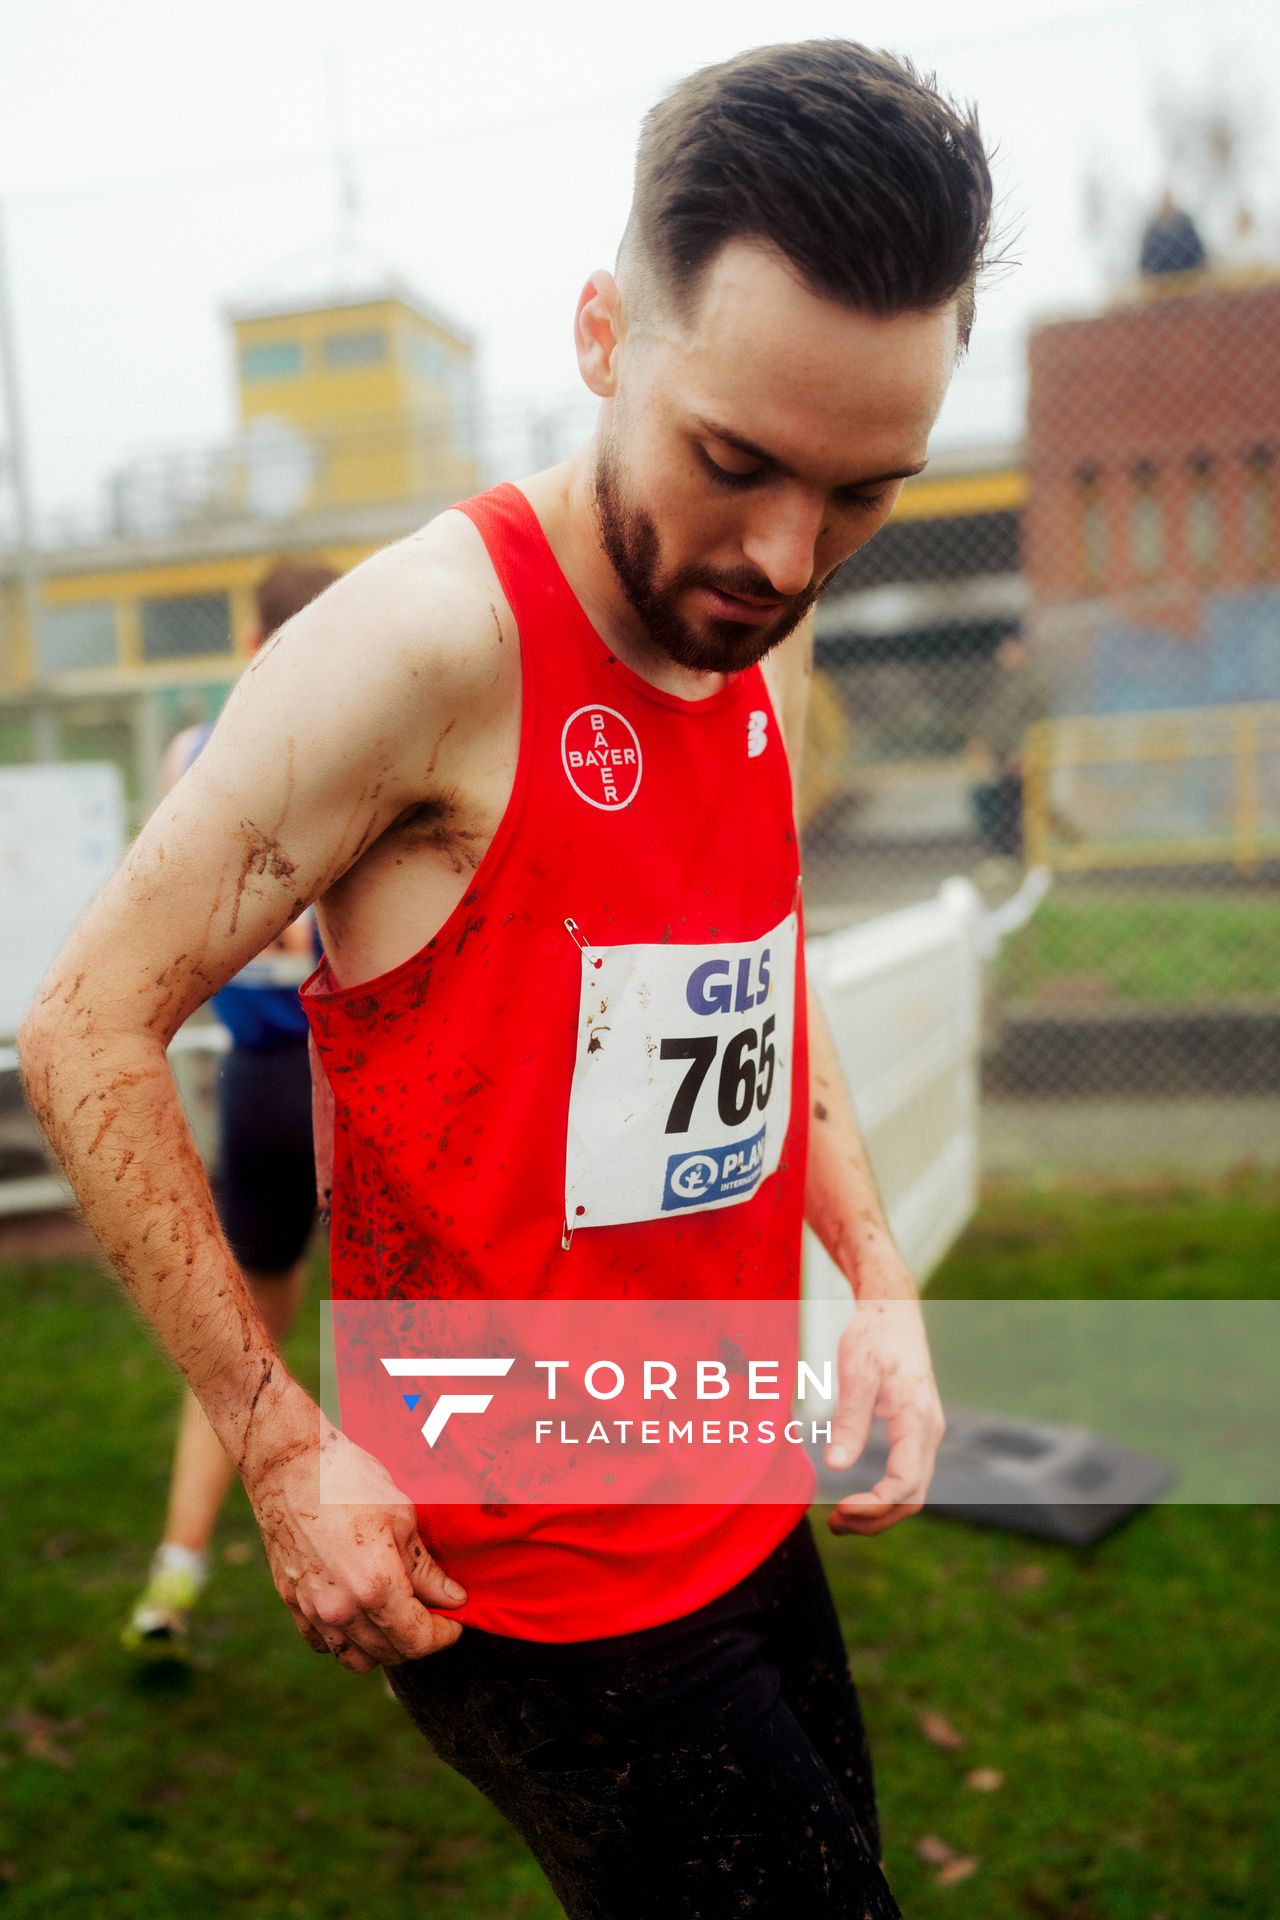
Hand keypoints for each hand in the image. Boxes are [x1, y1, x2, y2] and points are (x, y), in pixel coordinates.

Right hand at [242, 1392, 468, 1673]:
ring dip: (381, 1647)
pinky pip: (322, 1643)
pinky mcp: (291, 1602)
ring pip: (354, 1659)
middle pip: (390, 1653)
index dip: (443, 1635)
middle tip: (431, 1611)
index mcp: (375, 1586)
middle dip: (417, 1639)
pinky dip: (345, 1640)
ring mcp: (312, 1609)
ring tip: (395, 1617)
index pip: (418, 1640)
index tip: (454, 1621)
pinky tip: (358, 1614)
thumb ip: (426, 1569)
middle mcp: (341, 1609)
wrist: (287, 1465)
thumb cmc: (349, 1480)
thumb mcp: (402, 1517)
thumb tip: (451, 1598)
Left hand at [823, 1255, 944, 1537]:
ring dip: (879, 1513)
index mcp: (918, 1420)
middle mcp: (929, 1432)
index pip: (905, 1483)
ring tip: (839, 1519)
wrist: (892, 1310)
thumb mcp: (857, 1373)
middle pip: (913, 1497)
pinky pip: (908, 1476)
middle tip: (834, 1524)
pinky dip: (884, 1497)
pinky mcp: (916, 1431)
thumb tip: (835, 1465)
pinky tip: (856, 1497)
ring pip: (912, 1491)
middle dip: (876, 1519)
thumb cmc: (874, 1336)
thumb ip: (850, 1420)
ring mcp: (926, 1433)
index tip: (839, 1509)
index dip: (874, 1506)